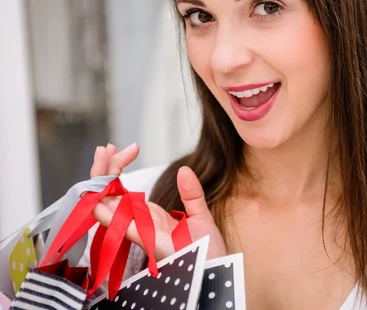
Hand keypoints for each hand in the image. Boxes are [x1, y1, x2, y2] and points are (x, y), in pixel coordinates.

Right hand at [89, 144, 226, 260]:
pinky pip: (120, 225)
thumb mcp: (200, 216)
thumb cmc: (207, 250)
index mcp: (148, 217)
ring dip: (101, 182)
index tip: (130, 148)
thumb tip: (184, 170)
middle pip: (109, 194)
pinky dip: (107, 211)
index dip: (118, 168)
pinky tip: (99, 196)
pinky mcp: (146, 241)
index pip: (122, 190)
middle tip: (106, 147)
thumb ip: (191, 194)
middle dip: (104, 169)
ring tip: (102, 156)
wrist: (217, 270)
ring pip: (108, 206)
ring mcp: (139, 232)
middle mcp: (138, 223)